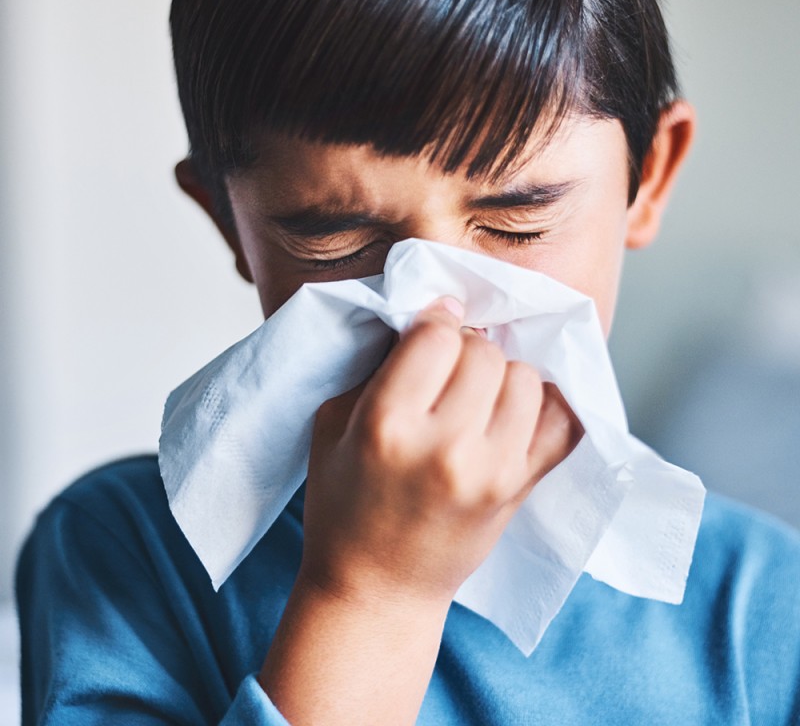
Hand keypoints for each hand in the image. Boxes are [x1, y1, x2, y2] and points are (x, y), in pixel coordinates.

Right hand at [299, 296, 582, 606]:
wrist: (378, 587)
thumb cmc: (343, 504)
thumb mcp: (332, 424)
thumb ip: (378, 367)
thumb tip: (434, 319)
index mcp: (387, 425)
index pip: (436, 336)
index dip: (434, 320)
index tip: (431, 326)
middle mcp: (446, 447)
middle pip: (485, 352)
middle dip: (467, 346)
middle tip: (450, 365)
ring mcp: (493, 471)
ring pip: (524, 377)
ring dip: (501, 374)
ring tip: (478, 392)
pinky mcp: (522, 488)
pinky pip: (563, 422)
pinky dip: (545, 405)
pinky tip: (514, 408)